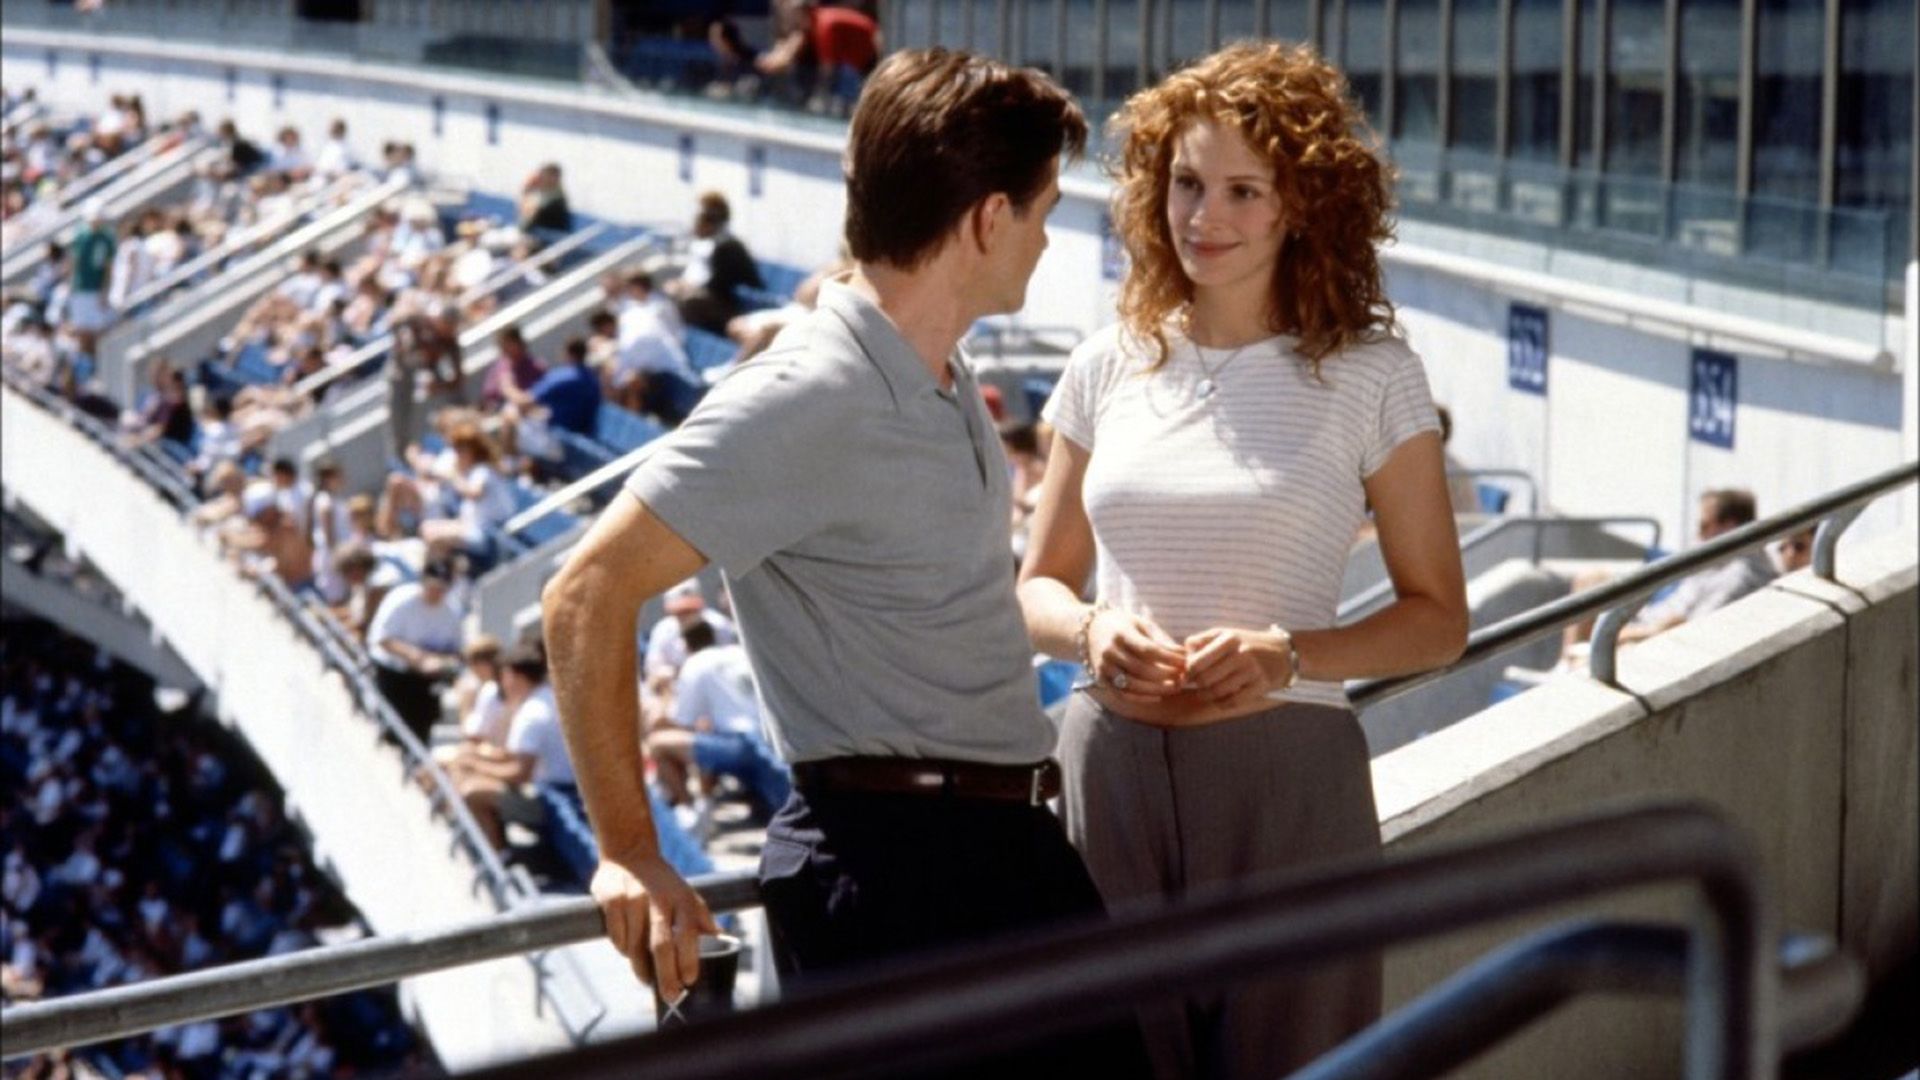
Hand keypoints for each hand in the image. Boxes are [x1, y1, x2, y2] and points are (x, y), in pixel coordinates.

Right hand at [591, 852, 720, 1000]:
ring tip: (647, 977)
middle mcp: (659, 898)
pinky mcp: (611, 898)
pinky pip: (616, 936)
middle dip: (666, 975)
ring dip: (641, 966)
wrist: (630, 852)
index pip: (687, 934)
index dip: (688, 959)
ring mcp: (633, 897)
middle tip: (670, 995)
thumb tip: (722, 942)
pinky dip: (622, 948)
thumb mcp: (687, 896)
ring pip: (635, 945)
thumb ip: (702, 920)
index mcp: (682, 898)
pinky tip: (627, 950)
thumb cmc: (664, 884)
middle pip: (661, 944)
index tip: (689, 981)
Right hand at [1086, 608, 1184, 700]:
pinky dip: (1141, 698)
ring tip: (1175, 687)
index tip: (1185, 661)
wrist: (1089, 631)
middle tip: (1184, 676)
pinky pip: (1123, 694)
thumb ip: (1160, 639)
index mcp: (1120, 634)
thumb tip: (1182, 654)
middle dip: (1166, 675)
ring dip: (1157, 689)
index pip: (1148, 650)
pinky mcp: (1101, 680)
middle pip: (1142, 669)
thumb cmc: (1122, 626)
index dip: (1169, 658)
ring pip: (1133, 685)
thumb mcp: (1140, 624)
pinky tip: (1158, 696)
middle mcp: (1110, 652)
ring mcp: (1104, 668)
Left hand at [1182, 627, 1294, 707]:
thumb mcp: (1225, 633)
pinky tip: (1220, 699)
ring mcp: (1252, 671)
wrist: (1283, 652)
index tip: (1188, 674)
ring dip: (1207, 696)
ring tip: (1206, 693)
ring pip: (1217, 692)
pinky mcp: (1261, 686)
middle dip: (1197, 685)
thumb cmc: (1247, 643)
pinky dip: (1222, 704)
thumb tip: (1183, 654)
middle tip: (1198, 684)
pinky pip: (1233, 701)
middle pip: (1205, 679)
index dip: (1187, 672)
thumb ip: (1201, 640)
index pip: (1196, 662)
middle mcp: (1241, 654)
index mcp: (1229, 638)